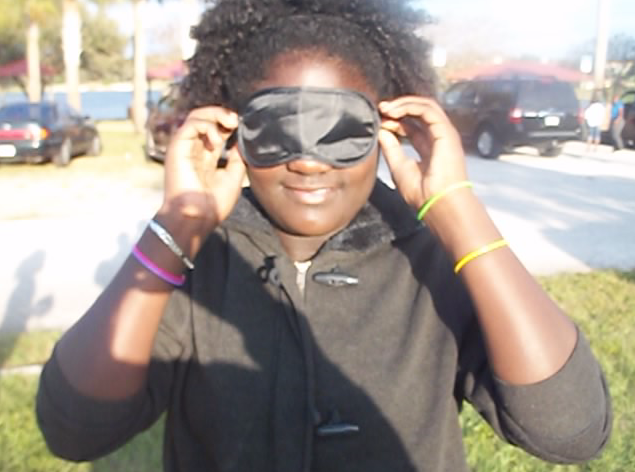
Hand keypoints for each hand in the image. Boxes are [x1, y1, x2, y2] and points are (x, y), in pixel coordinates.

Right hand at [161, 106, 245, 228]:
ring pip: (196, 116)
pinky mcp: (177, 147)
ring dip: (216, 115)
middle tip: (237, 120)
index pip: (215, 129)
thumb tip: (241, 141)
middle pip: (204, 118)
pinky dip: (206, 125)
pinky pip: (190, 124)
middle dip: (222, 114)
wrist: (196, 218)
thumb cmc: (213, 204)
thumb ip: (237, 158)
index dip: (228, 122)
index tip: (242, 126)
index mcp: (205, 156)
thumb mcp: (234, 177)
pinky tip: (217, 140)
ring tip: (230, 125)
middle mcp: (193, 148)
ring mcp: (184, 147)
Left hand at [378, 96, 467, 209]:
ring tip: (385, 108)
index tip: (379, 122)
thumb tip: (381, 130)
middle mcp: (438, 139)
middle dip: (399, 108)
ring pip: (425, 106)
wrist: (437, 201)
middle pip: (419, 114)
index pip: (412, 128)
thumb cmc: (421, 192)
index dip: (394, 121)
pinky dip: (410, 106)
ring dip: (403, 104)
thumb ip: (390, 148)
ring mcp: (444, 133)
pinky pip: (428, 109)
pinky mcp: (446, 130)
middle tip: (381, 108)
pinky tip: (394, 111)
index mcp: (428, 149)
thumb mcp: (398, 166)